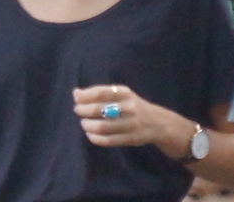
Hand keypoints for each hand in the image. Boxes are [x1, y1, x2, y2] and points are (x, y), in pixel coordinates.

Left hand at [72, 83, 192, 159]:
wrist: (158, 123)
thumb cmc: (133, 106)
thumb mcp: (121, 95)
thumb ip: (100, 94)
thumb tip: (75, 93)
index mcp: (125, 93)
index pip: (101, 92)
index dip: (85, 96)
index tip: (76, 99)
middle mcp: (129, 107)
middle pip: (99, 110)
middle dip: (83, 111)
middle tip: (78, 111)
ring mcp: (130, 124)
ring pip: (101, 127)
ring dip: (87, 125)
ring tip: (84, 123)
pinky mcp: (131, 139)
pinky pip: (107, 140)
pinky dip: (94, 138)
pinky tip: (90, 135)